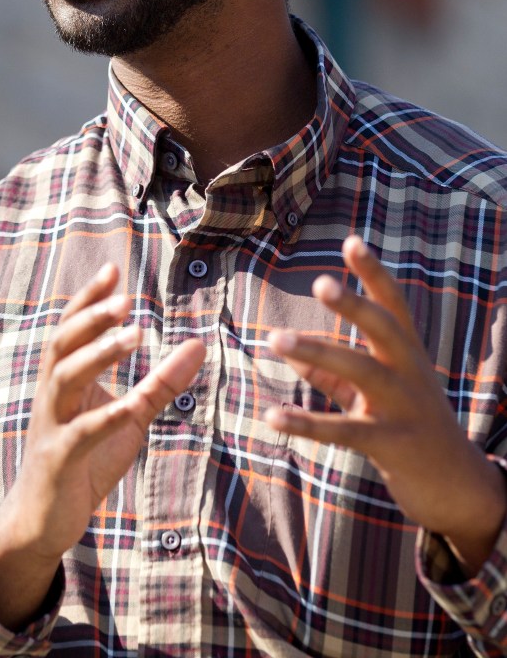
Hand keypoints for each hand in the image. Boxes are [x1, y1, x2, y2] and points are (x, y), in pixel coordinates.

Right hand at [0, 263, 204, 626]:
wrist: (44, 519)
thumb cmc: (86, 460)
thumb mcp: (129, 417)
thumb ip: (161, 383)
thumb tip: (199, 343)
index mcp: (64, 379)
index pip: (72, 328)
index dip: (89, 298)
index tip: (112, 268)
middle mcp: (51, 395)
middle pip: (63, 344)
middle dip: (91, 317)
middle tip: (124, 299)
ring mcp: (51, 426)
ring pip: (65, 378)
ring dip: (98, 353)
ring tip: (132, 334)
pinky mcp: (58, 460)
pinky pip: (79, 434)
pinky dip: (104, 417)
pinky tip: (129, 406)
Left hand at [267, 235, 505, 575]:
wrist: (457, 489)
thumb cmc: (409, 430)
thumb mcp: (372, 394)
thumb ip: (330, 372)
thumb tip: (287, 349)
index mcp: (408, 355)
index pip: (393, 305)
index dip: (374, 273)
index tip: (351, 241)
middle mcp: (411, 375)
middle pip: (384, 330)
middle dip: (354, 305)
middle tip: (320, 283)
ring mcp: (405, 410)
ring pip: (362, 372)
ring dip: (317, 351)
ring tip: (274, 338)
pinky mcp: (393, 446)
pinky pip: (344, 431)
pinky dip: (305, 423)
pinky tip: (272, 415)